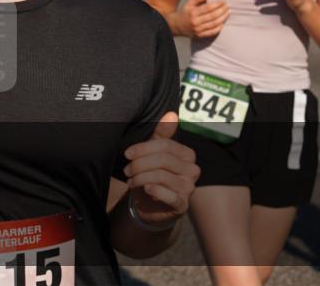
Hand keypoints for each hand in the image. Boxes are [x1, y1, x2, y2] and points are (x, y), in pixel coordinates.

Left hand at [123, 111, 198, 227]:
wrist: (151, 205)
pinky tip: (146, 190)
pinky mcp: (182, 205)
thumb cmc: (152, 173)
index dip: (143, 148)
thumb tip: (171, 113)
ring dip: (140, 178)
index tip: (127, 154)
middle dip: (140, 164)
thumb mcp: (154, 152)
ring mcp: (189, 188)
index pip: (165, 145)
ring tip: (131, 181)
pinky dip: (154, 191)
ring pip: (161, 176)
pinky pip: (169, 195)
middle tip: (127, 170)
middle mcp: (193, 170)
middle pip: (163, 160)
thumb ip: (161, 134)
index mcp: (187, 154)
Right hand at [175, 0, 228, 37]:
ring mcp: (198, 29)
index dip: (218, 4)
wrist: (176, 26)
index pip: (208, 7)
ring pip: (214, 24)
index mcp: (193, 12)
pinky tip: (223, 22)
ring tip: (228, 13)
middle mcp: (196, 21)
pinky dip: (219, 27)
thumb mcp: (189, 3)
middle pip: (213, 16)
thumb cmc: (185, 12)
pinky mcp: (200, 35)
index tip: (224, 1)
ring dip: (223, 18)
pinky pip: (212, 32)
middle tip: (228, 6)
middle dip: (222, 10)